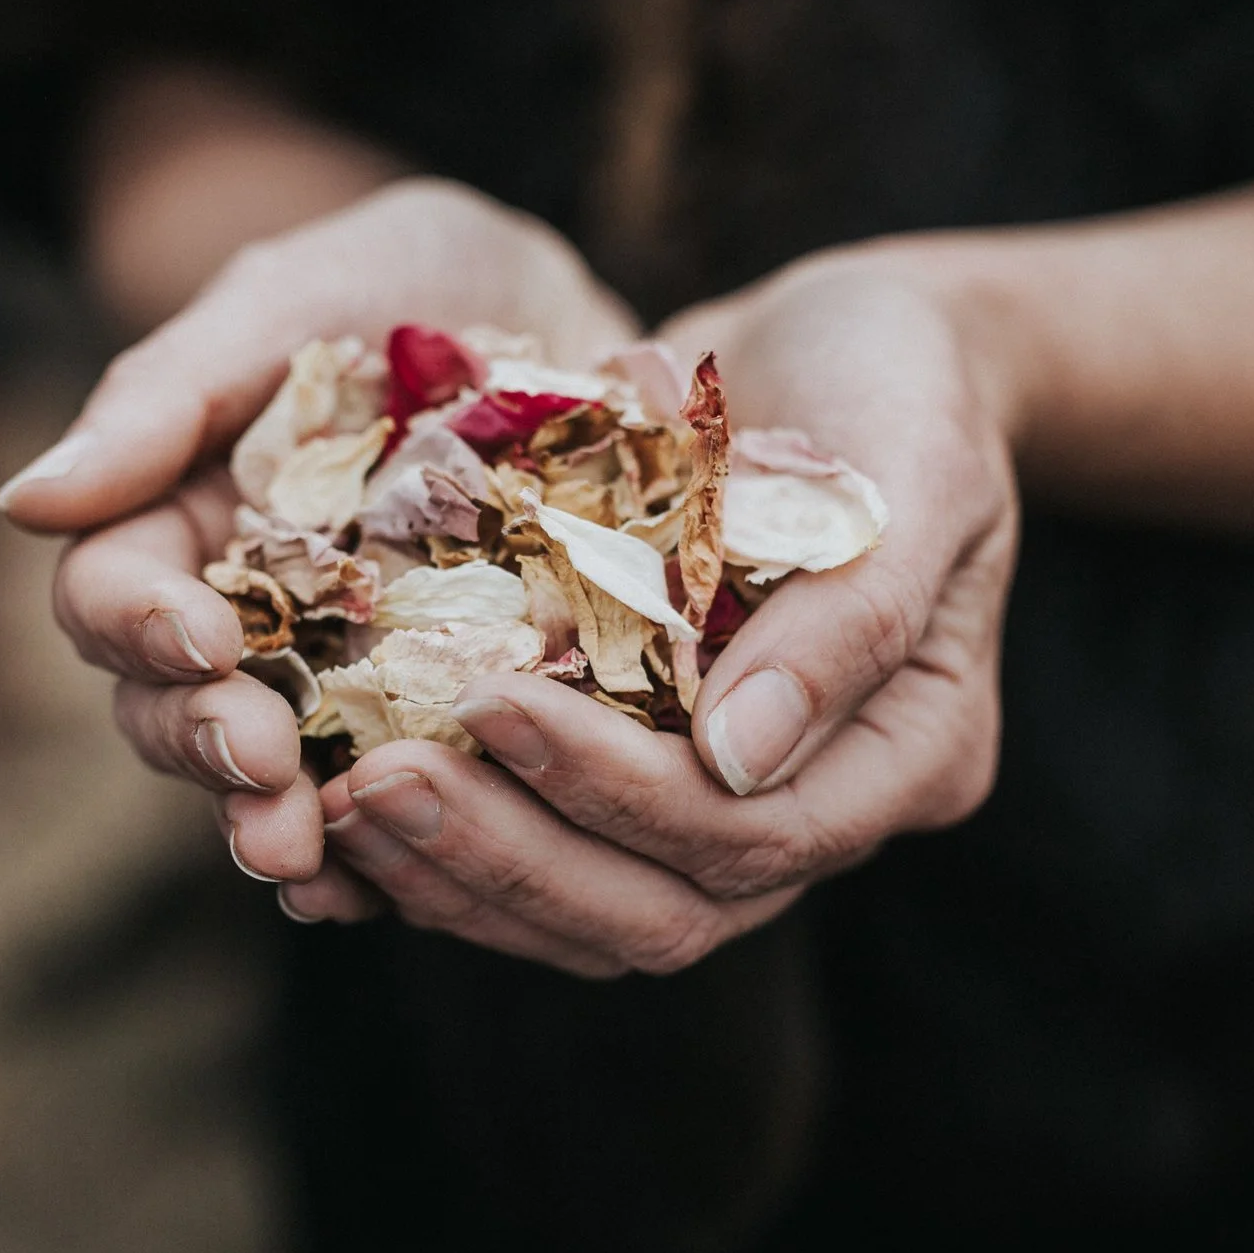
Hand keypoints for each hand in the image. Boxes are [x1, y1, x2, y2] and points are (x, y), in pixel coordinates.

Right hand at [8, 178, 639, 877]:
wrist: (570, 314)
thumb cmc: (408, 279)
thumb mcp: (294, 298)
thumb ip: (166, 396)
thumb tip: (21, 505)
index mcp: (181, 522)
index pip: (114, 598)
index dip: (140, 628)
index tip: (200, 636)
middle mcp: (244, 620)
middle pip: (177, 713)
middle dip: (209, 749)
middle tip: (263, 768)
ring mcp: (338, 681)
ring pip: (270, 781)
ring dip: (276, 826)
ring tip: (308, 861)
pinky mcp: (439, 722)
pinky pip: (390, 809)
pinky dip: (380, 858)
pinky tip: (387, 891)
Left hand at [284, 256, 1021, 977]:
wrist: (845, 341)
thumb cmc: (902, 379)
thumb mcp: (912, 463)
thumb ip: (853, 613)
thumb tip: (736, 760)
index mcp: (911, 757)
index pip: (756, 839)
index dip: (618, 793)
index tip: (490, 698)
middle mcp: (817, 806)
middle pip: (662, 911)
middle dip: (511, 856)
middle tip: (377, 781)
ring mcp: (724, 803)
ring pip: (589, 910)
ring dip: (459, 870)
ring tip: (341, 798)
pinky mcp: (637, 774)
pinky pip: (541, 853)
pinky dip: (446, 844)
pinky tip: (344, 794)